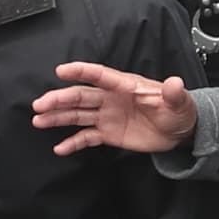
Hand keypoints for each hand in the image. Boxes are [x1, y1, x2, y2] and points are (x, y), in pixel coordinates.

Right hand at [33, 61, 199, 155]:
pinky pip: (86, 137)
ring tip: (38, 120)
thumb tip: (175, 83)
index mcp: (125, 86)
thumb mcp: (178, 102)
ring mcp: (107, 116)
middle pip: (81, 96)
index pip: (100, 76)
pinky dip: (72, 142)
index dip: (81, 72)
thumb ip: (173, 94)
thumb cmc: (178, 111)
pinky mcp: (108, 133)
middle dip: (60, 99)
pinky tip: (59, 148)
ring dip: (58, 117)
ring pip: (78, 115)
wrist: (179, 131)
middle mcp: (111, 98)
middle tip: (40, 104)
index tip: (61, 70)